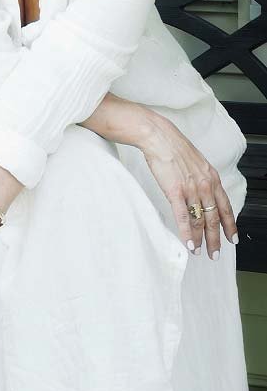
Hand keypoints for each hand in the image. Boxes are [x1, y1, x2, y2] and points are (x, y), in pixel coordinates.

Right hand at [139, 114, 238, 259]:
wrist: (159, 137)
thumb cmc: (173, 147)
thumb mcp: (195, 162)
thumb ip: (200, 178)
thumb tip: (199, 190)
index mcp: (211, 177)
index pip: (225, 207)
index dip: (229, 225)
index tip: (231, 238)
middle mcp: (205, 185)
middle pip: (214, 218)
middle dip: (216, 239)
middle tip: (216, 253)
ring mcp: (191, 189)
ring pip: (200, 220)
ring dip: (201, 239)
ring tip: (200, 252)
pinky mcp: (175, 191)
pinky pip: (183, 217)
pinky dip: (187, 233)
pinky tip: (189, 243)